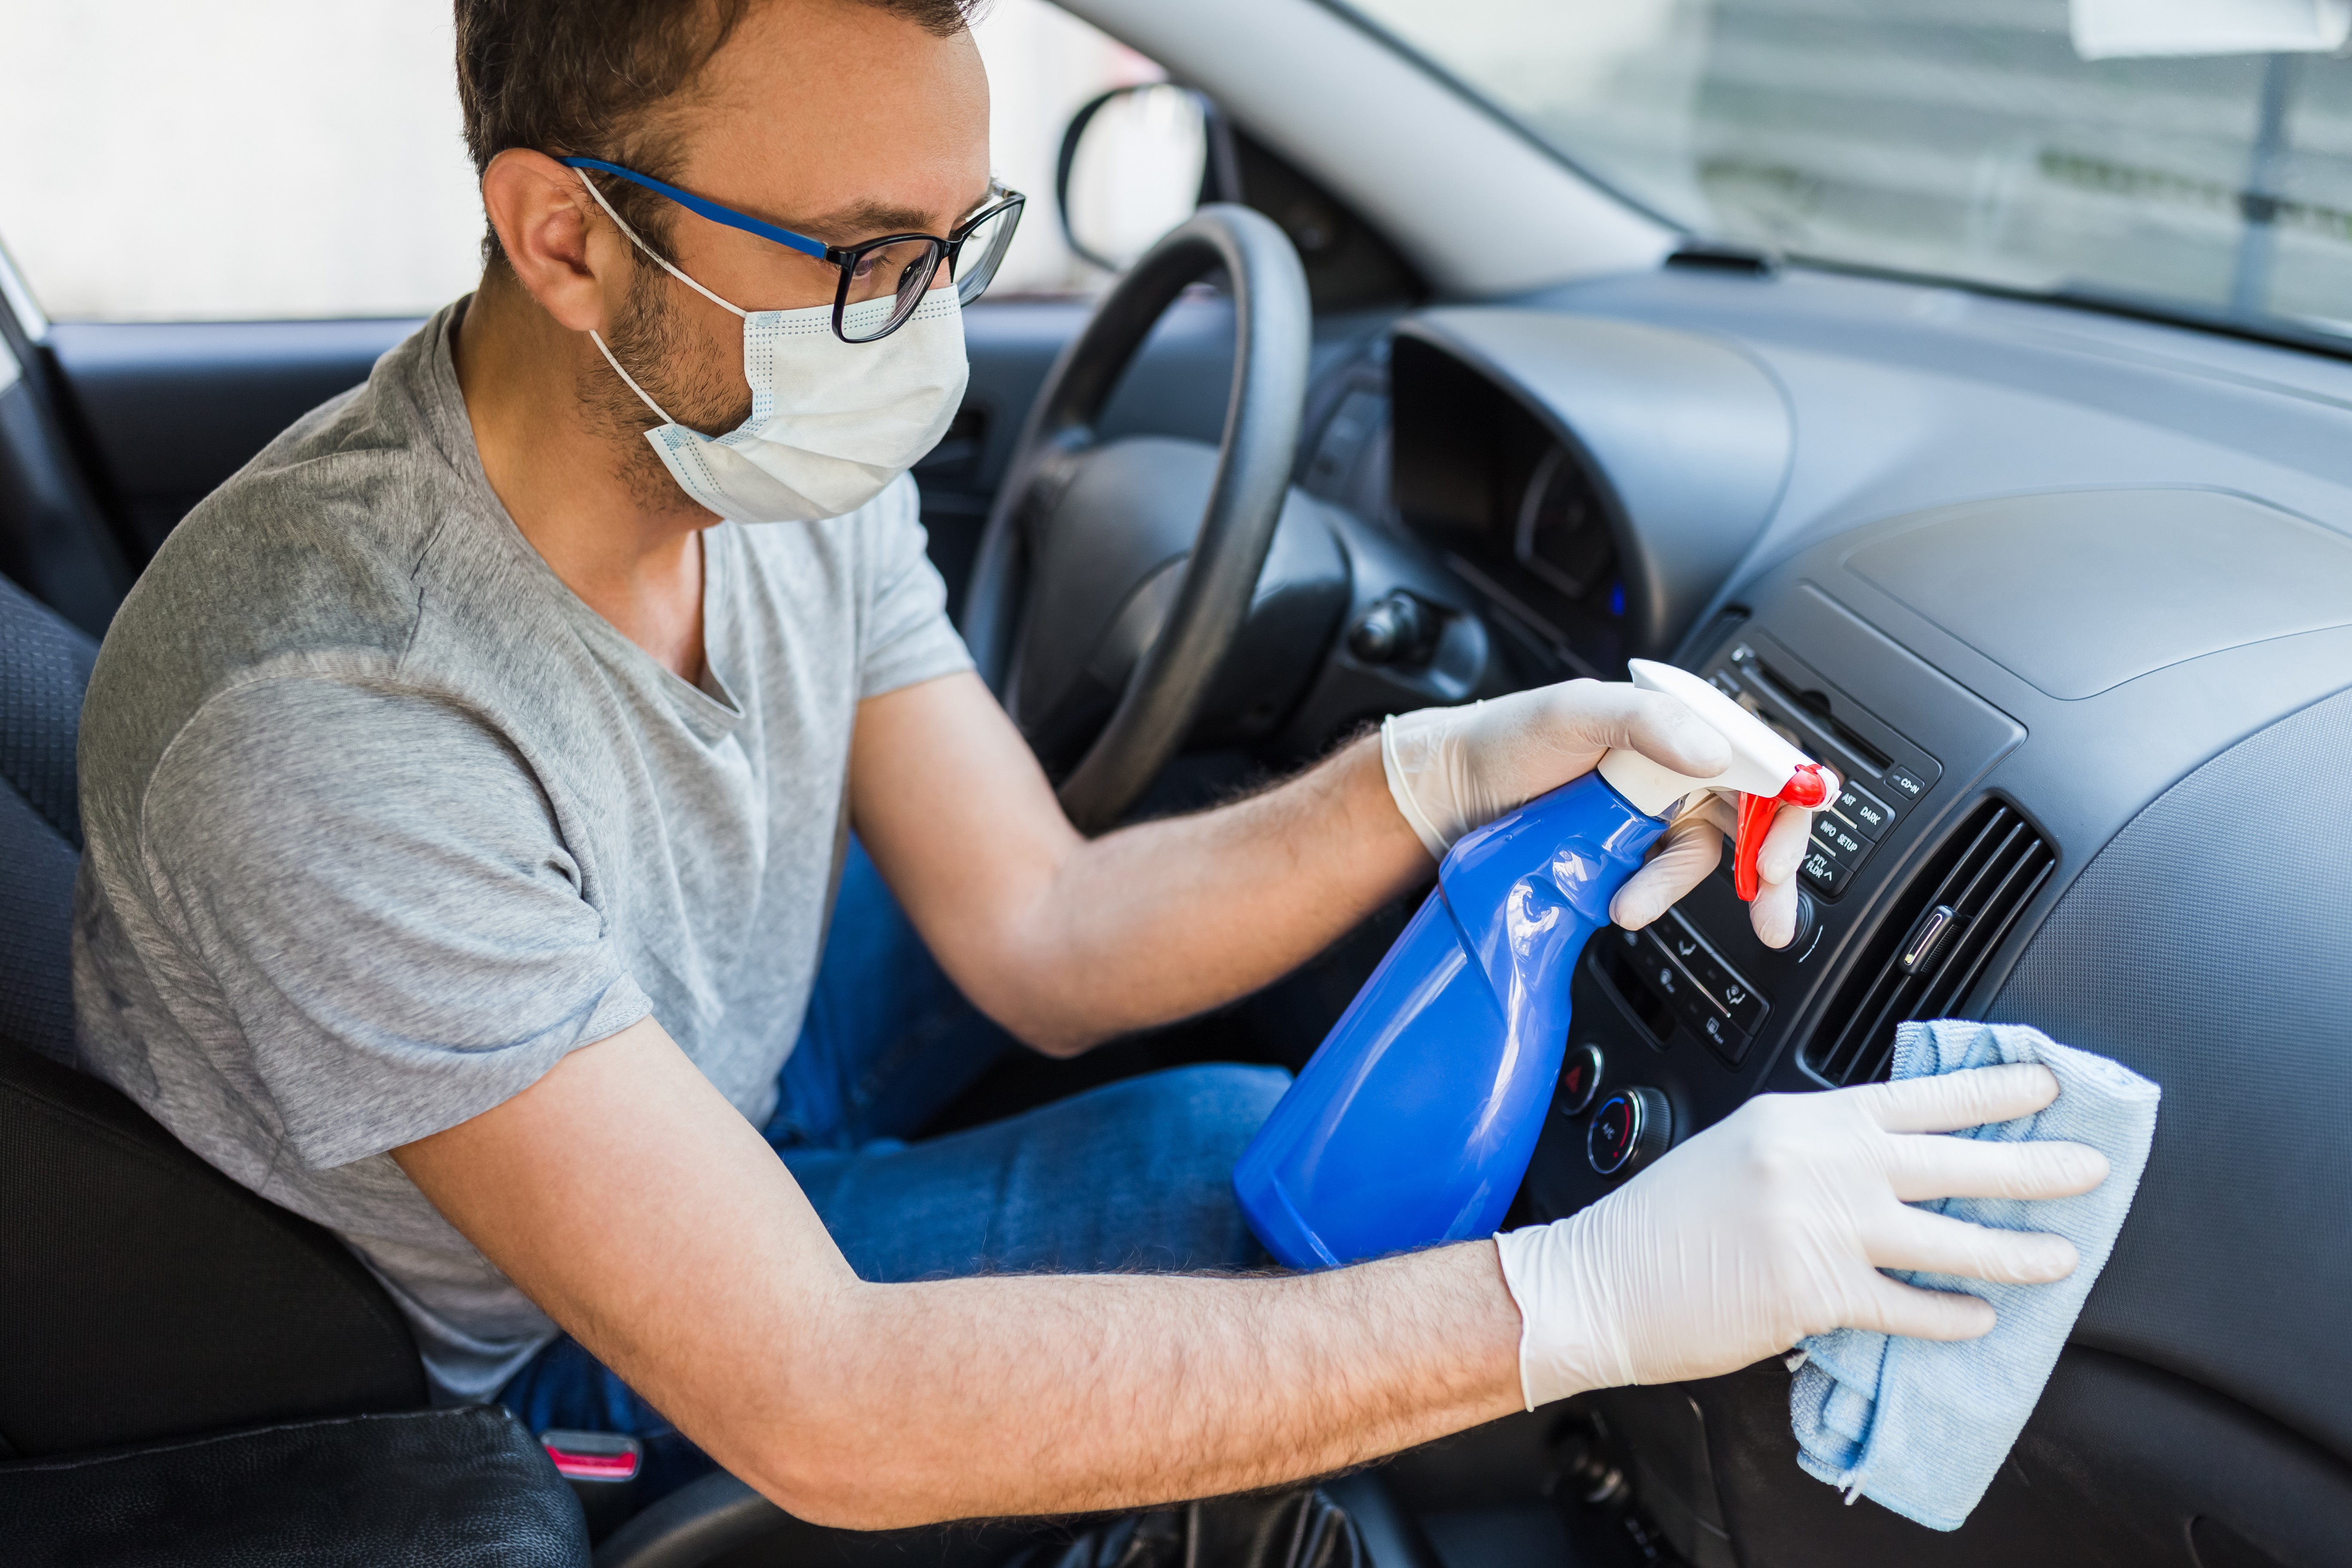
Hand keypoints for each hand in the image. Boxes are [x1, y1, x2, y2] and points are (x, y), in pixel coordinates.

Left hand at [1379, 679, 1818, 946]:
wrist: (1452, 792)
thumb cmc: (1509, 737)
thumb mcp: (1575, 711)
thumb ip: (1647, 721)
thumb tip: (1712, 752)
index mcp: (1679, 723)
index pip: (1759, 756)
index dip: (1790, 799)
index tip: (1785, 843)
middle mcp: (1678, 766)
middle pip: (1755, 816)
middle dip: (1772, 868)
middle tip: (1772, 911)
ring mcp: (1656, 813)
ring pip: (1706, 857)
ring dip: (1680, 889)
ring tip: (1633, 905)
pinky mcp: (1630, 853)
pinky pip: (1661, 881)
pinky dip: (1651, 896)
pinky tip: (1621, 903)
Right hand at [1492, 1066, 2109, 1406]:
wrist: (1598, 1280)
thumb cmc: (1661, 1223)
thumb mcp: (1740, 1152)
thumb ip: (1815, 1150)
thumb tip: (1892, 1164)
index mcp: (1797, 1117)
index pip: (1914, 1094)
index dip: (1989, 1089)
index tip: (2044, 1084)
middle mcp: (1816, 1161)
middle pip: (1951, 1156)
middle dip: (2033, 1161)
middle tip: (2089, 1164)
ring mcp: (1818, 1224)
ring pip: (1948, 1236)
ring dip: (2016, 1248)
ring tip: (2061, 1254)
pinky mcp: (1814, 1290)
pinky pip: (1909, 1305)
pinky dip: (1951, 1316)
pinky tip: (1979, 1319)